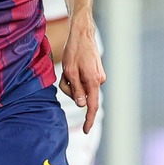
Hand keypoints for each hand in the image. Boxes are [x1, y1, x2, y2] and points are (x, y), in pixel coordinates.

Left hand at [57, 13, 105, 133]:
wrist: (82, 34)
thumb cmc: (74, 51)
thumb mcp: (70, 72)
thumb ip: (76, 90)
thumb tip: (81, 105)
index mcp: (93, 81)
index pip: (92, 106)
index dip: (88, 120)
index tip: (85, 131)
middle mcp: (99, 81)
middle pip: (83, 96)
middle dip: (71, 90)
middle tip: (64, 77)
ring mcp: (99, 77)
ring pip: (82, 89)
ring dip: (72, 82)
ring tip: (69, 69)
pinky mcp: (96, 73)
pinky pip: (84, 82)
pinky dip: (76, 78)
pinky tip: (74, 66)